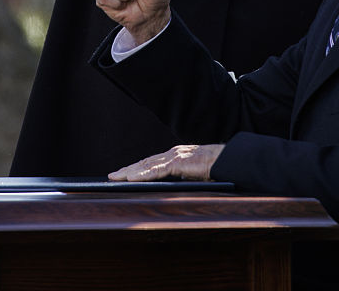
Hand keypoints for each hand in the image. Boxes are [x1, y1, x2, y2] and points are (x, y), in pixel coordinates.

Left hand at [108, 144, 224, 181]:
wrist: (227, 161)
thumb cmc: (213, 168)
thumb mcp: (193, 174)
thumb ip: (181, 177)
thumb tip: (171, 185)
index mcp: (175, 156)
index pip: (151, 163)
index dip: (136, 168)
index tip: (124, 174)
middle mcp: (171, 154)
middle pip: (144, 163)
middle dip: (127, 170)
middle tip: (112, 176)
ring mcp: (173, 157)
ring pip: (146, 166)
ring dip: (129, 172)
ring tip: (116, 178)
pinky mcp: (177, 163)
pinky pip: (156, 170)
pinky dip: (141, 175)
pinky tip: (131, 179)